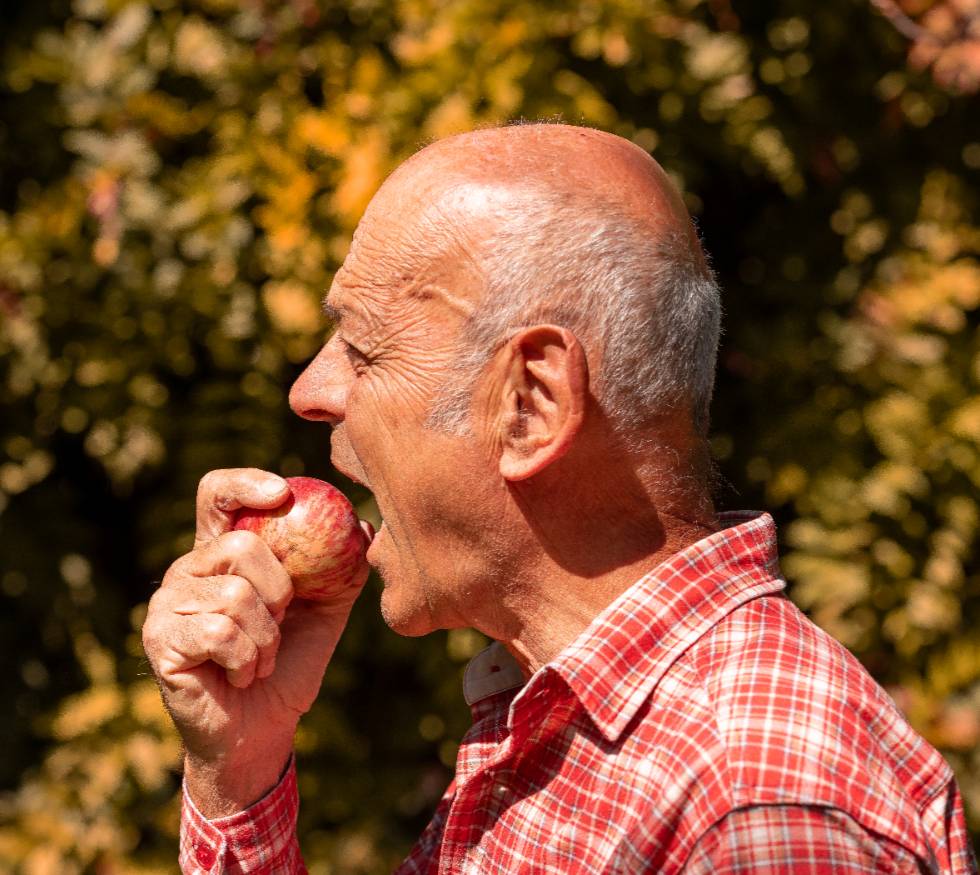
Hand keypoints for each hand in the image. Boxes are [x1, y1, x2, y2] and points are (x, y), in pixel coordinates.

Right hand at [142, 468, 368, 815]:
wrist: (264, 729)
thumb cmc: (290, 664)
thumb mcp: (325, 612)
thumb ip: (340, 569)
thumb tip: (362, 524)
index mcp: (222, 553)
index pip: (217, 494)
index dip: (245, 484)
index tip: (283, 494)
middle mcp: (187, 570)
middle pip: (238, 545)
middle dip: (279, 590)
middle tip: (280, 622)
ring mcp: (166, 604)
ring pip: (234, 595)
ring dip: (266, 637)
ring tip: (261, 659)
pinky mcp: (159, 639)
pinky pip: (219, 632)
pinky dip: (248, 659)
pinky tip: (243, 675)